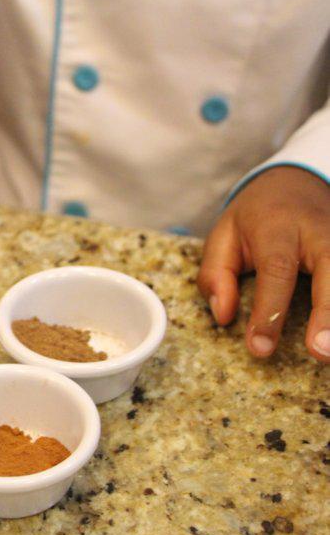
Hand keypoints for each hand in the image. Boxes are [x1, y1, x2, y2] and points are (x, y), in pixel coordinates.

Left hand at [198, 166, 329, 361]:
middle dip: (328, 315)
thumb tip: (223, 316)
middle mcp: (320, 233)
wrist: (295, 182)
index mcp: (278, 228)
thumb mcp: (222, 236)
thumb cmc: (254, 218)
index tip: (260, 347)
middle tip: (321, 352)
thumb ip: (216, 275)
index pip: (276, 271)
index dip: (269, 311)